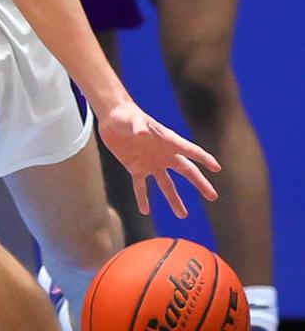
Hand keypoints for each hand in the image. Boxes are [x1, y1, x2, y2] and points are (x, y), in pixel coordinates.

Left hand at [97, 101, 220, 217]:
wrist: (113, 118)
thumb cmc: (127, 115)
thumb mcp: (134, 120)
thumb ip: (139, 127)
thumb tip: (141, 134)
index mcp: (169, 142)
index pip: (192, 152)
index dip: (205, 159)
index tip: (217, 168)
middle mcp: (164, 155)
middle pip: (186, 172)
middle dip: (200, 184)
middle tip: (213, 196)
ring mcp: (150, 163)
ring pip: (166, 185)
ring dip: (174, 200)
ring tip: (182, 215)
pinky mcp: (135, 168)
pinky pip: (141, 187)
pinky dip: (142, 198)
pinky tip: (145, 211)